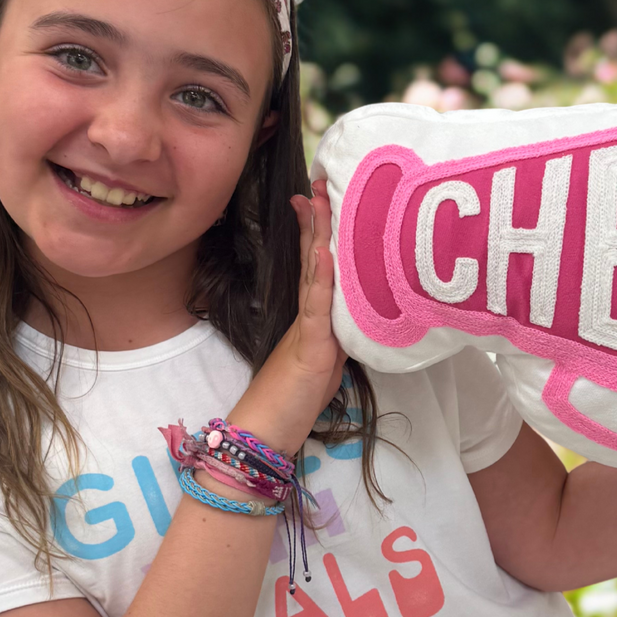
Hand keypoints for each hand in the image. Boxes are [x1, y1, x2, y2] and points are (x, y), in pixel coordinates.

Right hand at [227, 179, 347, 456]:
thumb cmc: (290, 407)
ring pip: (315, 275)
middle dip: (318, 221)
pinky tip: (321, 251)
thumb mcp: (325, 369)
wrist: (264, 435)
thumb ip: (336, 343)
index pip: (317, 268)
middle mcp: (307, 317)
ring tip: (319, 198)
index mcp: (311, 320)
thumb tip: (352, 326)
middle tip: (318, 181)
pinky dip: (320, 278)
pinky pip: (316, 307)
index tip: (317, 199)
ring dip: (318, 235)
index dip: (318, 233)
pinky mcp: (310, 348)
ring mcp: (306, 330)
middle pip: (314, 260)